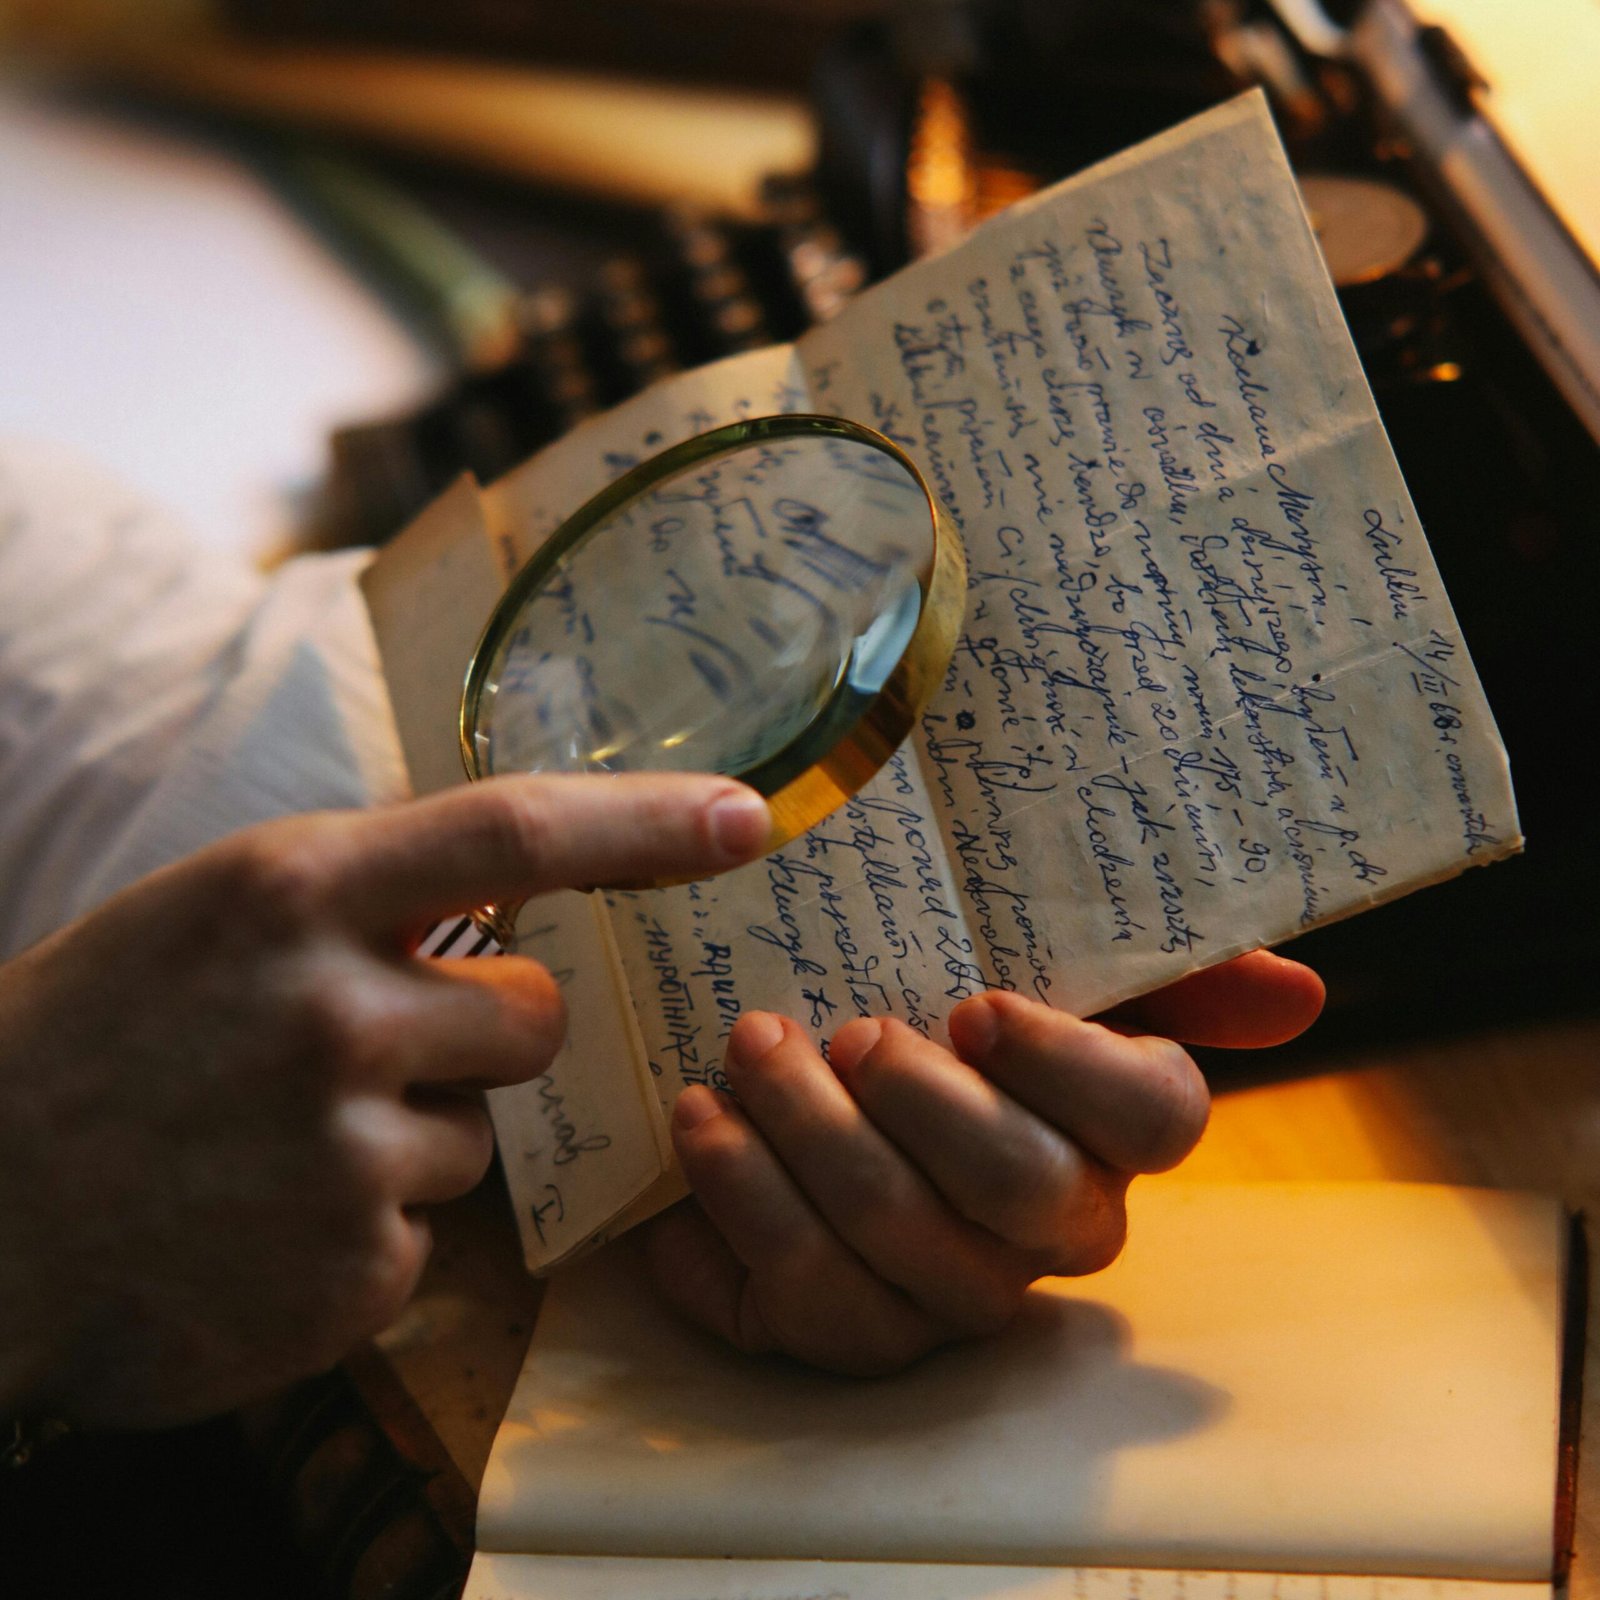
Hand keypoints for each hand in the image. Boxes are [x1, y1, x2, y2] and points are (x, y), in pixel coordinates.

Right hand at [0, 773, 768, 1427]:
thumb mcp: (214, 917)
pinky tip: (266, 1223)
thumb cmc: (96, 1041)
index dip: (648, 822)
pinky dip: (373, 1225)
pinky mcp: (356, 1270)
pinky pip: (433, 1230)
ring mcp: (347, 1151)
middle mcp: (333, 1014)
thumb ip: (363, 899)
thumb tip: (513, 894)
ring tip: (279, 1148)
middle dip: (494, 1028)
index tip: (751, 815)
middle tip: (373, 1047)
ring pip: (485, 1131)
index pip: (516, 833)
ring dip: (417, 1135)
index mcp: (291, 893)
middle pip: (539, 1012)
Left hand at [644, 952, 1323, 1374]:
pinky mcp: (843, 1330)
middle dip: (917, 1109)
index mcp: (1106, 1130)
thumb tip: (1299, 992)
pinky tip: (696, 1141)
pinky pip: (800, 1307)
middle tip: (840, 1032)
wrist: (799, 1064)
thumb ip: (1161, 969)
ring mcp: (944, 1293)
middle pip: (1017, 1192)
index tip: (972, 1001)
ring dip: (806, 1149)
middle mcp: (1045, 1230)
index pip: (1153, 1118)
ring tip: (738, 1061)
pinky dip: (735, 1217)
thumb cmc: (924, 1009)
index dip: (1065, 1065)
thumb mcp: (1032, 959)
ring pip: (896, 1252)